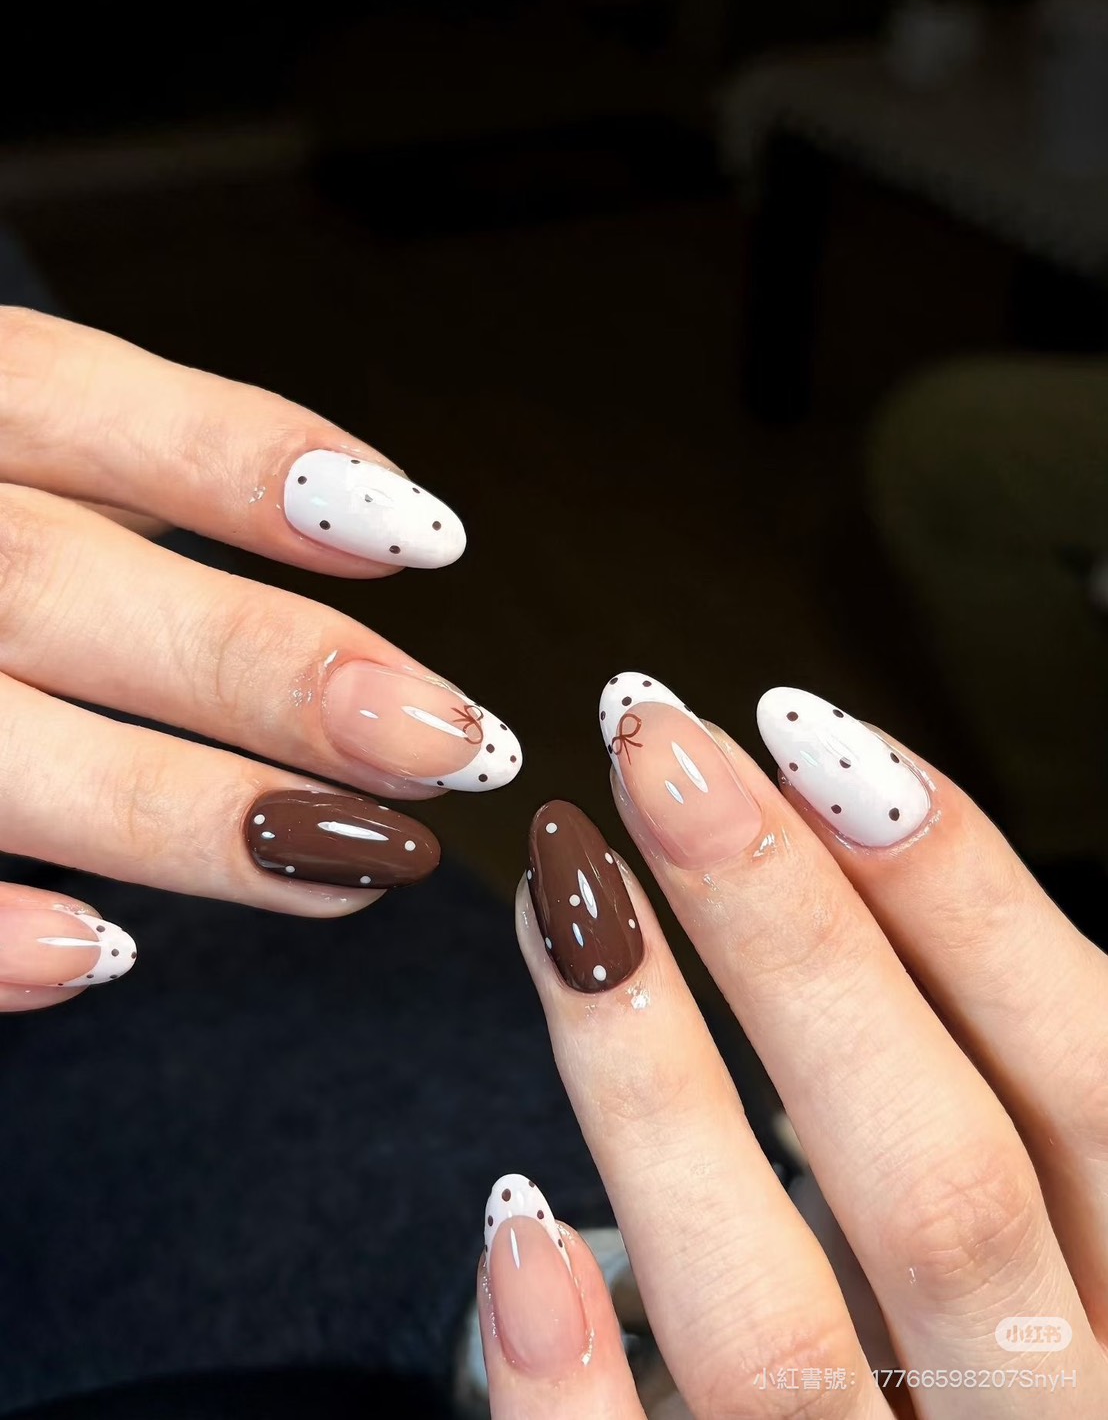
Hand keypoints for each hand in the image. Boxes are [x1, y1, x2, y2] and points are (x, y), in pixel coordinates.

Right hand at [0, 308, 520, 1009]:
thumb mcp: (23, 445)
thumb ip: (157, 464)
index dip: (246, 465)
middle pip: (55, 584)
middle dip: (261, 670)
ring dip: (183, 813)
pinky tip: (105, 955)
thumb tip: (383, 526)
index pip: (76, 403)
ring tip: (354, 863)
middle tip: (447, 745)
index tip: (429, 540)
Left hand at [478, 677, 1106, 1416]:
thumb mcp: (1053, 1234)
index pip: (1087, 1084)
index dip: (966, 898)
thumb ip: (995, 1106)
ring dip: (655, 1091)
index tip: (813, 739)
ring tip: (562, 902)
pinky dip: (576, 1387)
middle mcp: (1048, 1419)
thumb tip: (862, 850)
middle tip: (662, 757)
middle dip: (797, 940)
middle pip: (941, 1179)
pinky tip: (516, 1230)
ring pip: (774, 1327)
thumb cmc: (1008, 1374)